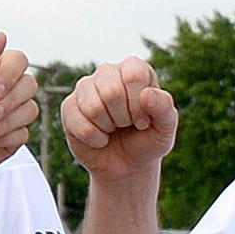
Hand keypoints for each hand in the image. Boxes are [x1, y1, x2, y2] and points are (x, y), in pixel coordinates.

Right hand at [60, 57, 179, 182]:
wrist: (127, 165)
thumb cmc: (147, 140)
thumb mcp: (165, 128)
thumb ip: (164, 108)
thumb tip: (146, 94)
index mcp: (134, 68)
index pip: (133, 75)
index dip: (139, 105)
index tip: (143, 120)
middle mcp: (108, 72)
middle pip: (111, 92)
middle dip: (123, 118)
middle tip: (127, 125)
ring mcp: (85, 87)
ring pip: (93, 108)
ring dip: (108, 128)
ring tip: (113, 129)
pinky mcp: (69, 107)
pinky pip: (80, 124)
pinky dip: (95, 139)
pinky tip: (100, 138)